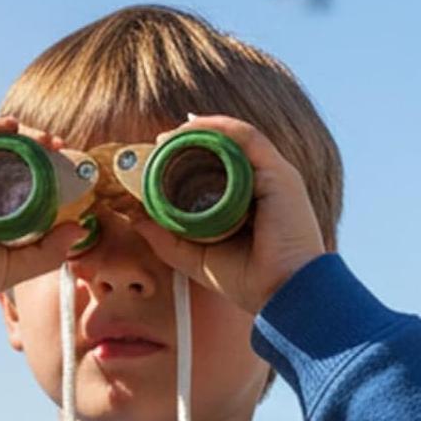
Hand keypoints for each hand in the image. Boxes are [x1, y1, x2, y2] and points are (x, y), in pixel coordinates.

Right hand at [0, 117, 86, 327]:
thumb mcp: (14, 268)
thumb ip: (47, 252)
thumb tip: (79, 228)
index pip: (19, 178)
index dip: (44, 168)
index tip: (68, 166)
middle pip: (5, 156)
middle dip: (35, 147)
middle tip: (60, 147)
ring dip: (17, 134)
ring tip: (44, 139)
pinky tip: (9, 126)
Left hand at [126, 115, 326, 315]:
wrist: (283, 293)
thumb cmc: (249, 281)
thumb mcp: (196, 258)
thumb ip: (168, 239)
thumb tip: (136, 218)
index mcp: (247, 202)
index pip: (215, 170)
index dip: (185, 162)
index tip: (156, 162)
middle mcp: (261, 183)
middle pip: (222, 151)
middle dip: (188, 144)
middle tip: (157, 147)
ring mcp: (272, 175)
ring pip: (231, 139)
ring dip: (198, 132)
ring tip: (168, 139)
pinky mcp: (278, 172)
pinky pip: (245, 137)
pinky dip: (217, 128)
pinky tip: (191, 128)